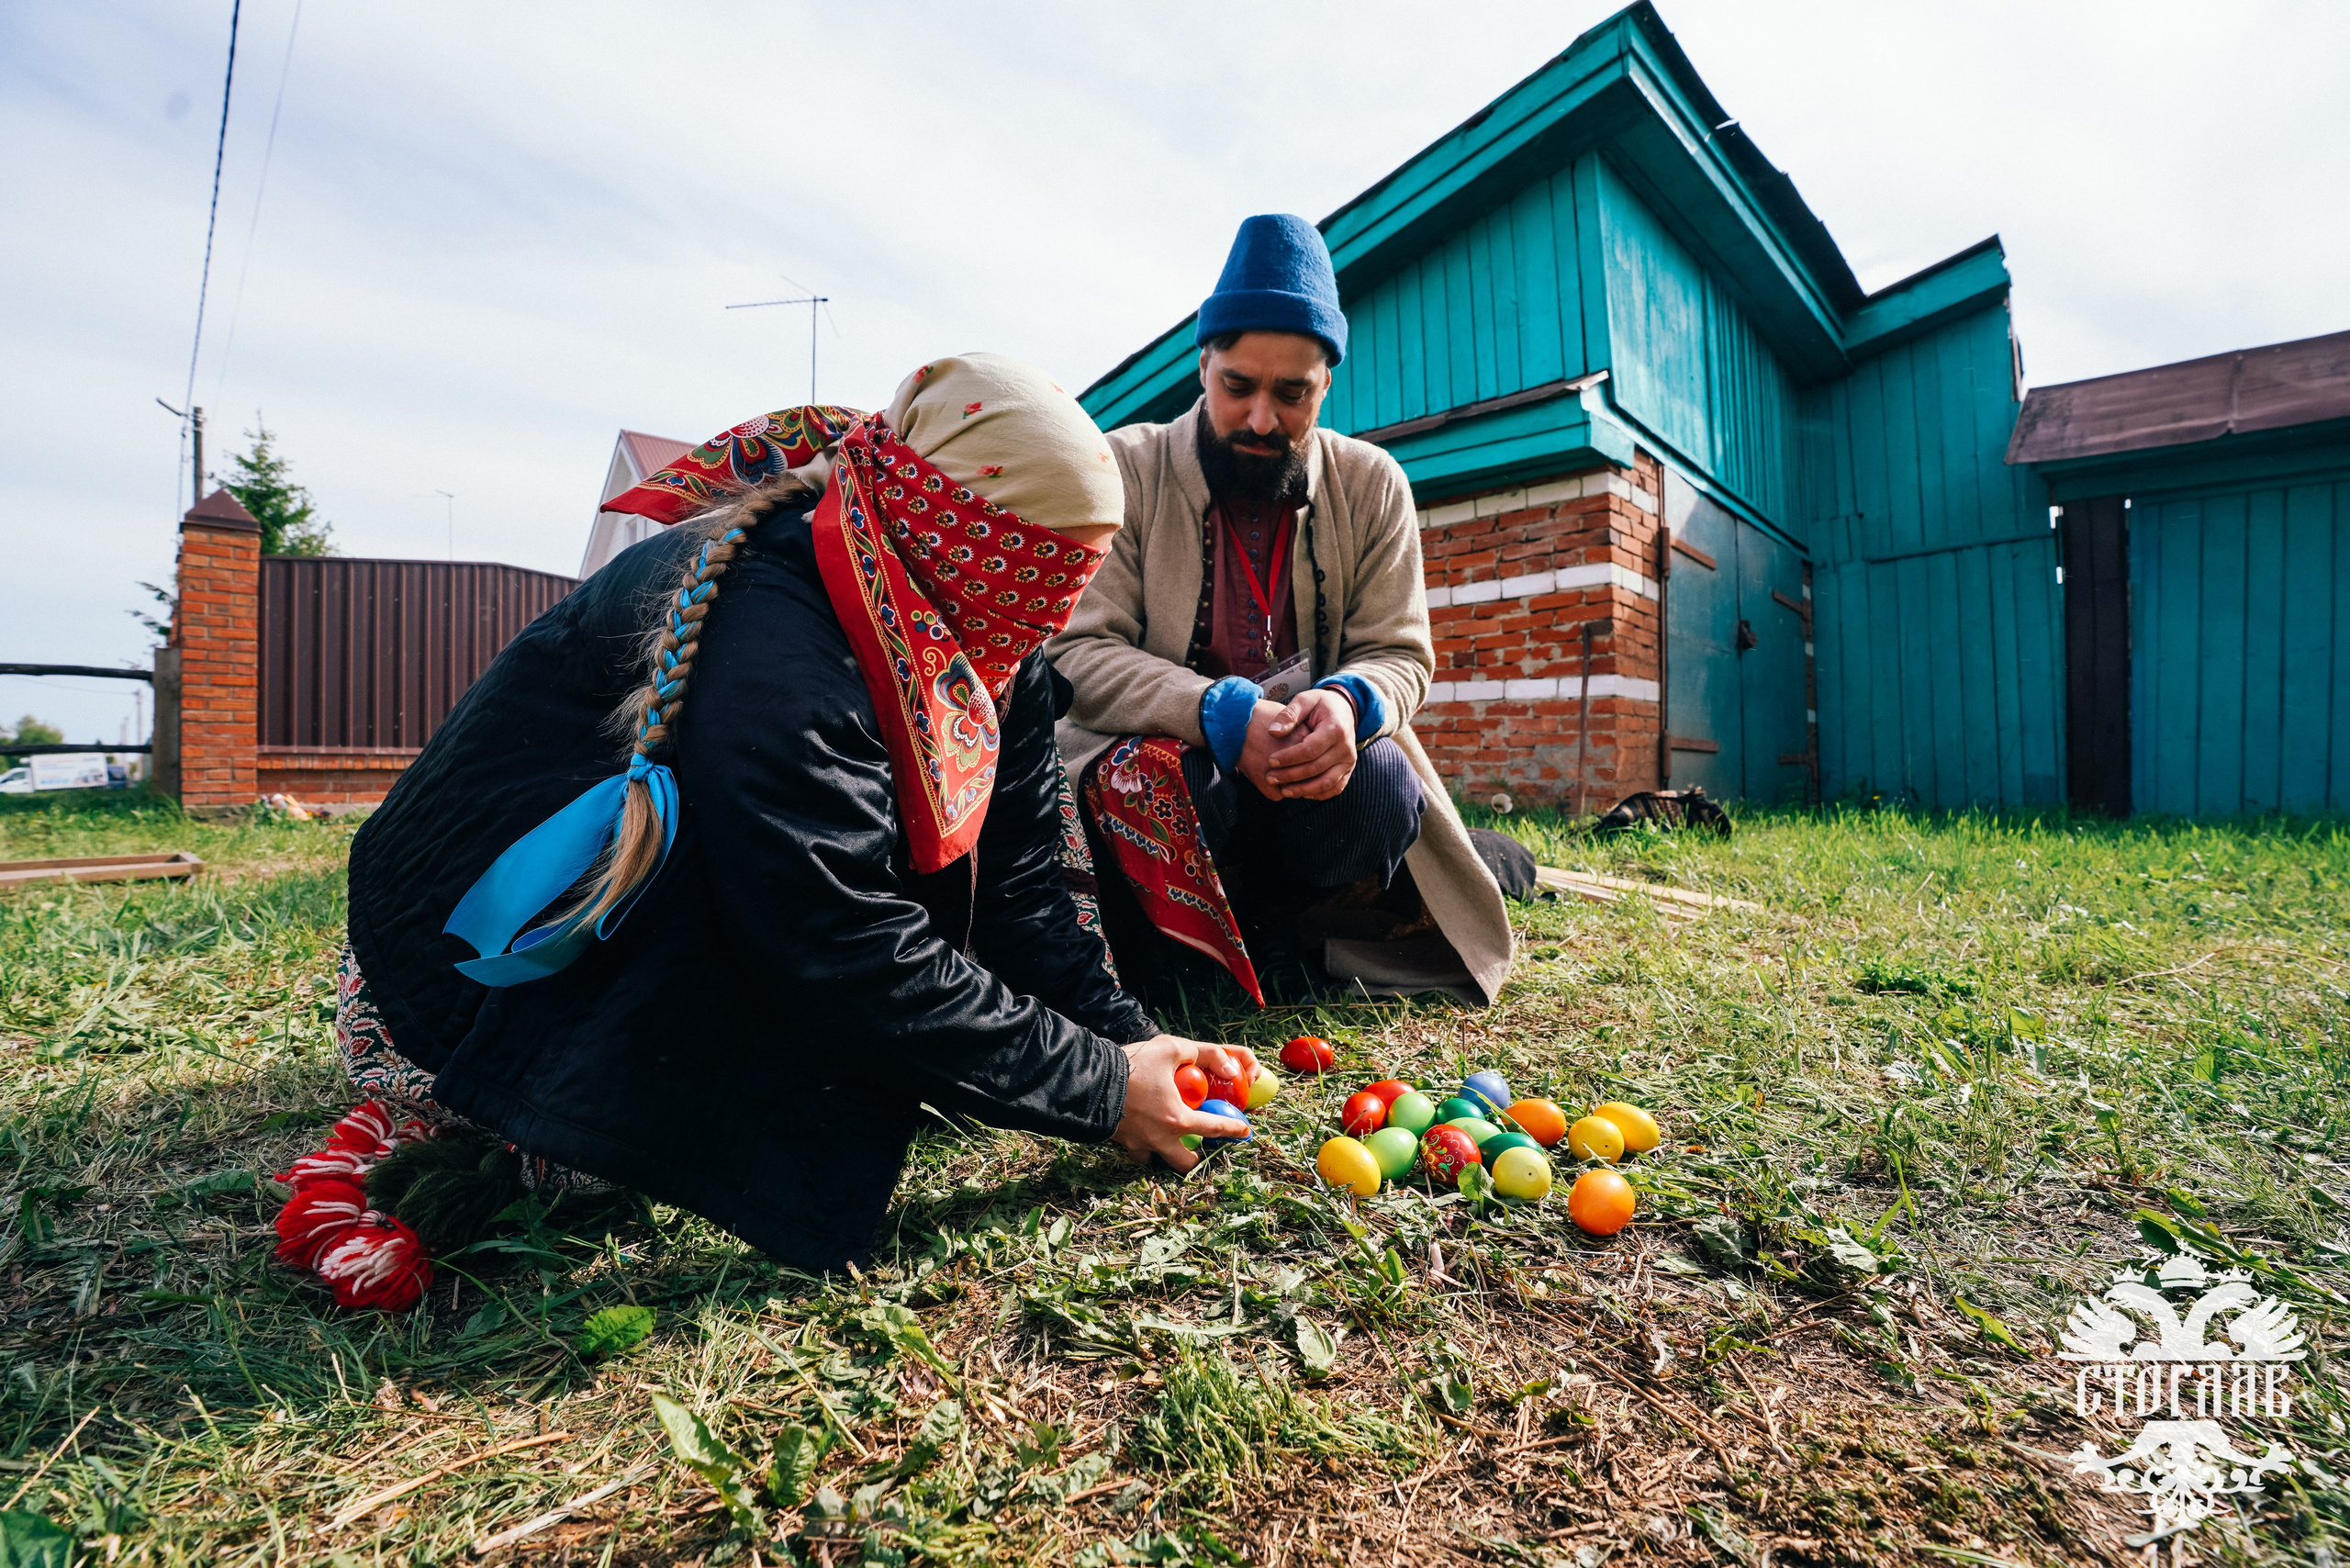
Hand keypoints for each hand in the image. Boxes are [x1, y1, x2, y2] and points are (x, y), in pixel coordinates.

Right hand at [1112, 1036, 1256, 1170]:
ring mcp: (1138, 1144)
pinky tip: (1141, 1131)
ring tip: (1165, 1138)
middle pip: (1185, 1163)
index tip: (1243, 1130)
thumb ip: (1204, 1054)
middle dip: (1194, 1158)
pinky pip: (1135, 1151)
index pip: (1214, 1128)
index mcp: (1177, 1120)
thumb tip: (1230, 1066)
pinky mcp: (1119, 1142)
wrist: (1088, 1081)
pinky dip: (1141, 1146)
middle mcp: (1160, 1139)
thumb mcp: (1171, 1049)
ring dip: (1164, 1153)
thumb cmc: (1132, 1066)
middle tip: (1196, 1144)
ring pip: (1156, 1160)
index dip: (1233, 1129)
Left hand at [1243, 687, 1357, 801]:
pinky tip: (1300, 792)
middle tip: (1270, 777)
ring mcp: (1349, 761)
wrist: (1344, 710)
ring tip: (1282, 790)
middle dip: (1290, 776)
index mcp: (1335, 729)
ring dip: (1302, 790)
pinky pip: (1335, 788)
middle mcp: (1346, 748)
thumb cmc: (1320, 704)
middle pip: (1316, 768)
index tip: (1270, 761)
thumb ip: (1289, 714)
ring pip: (1326, 783)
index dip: (1289, 758)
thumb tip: (1273, 732)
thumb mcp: (1305, 700)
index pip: (1310, 749)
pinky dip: (1317, 794)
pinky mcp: (1348, 770)